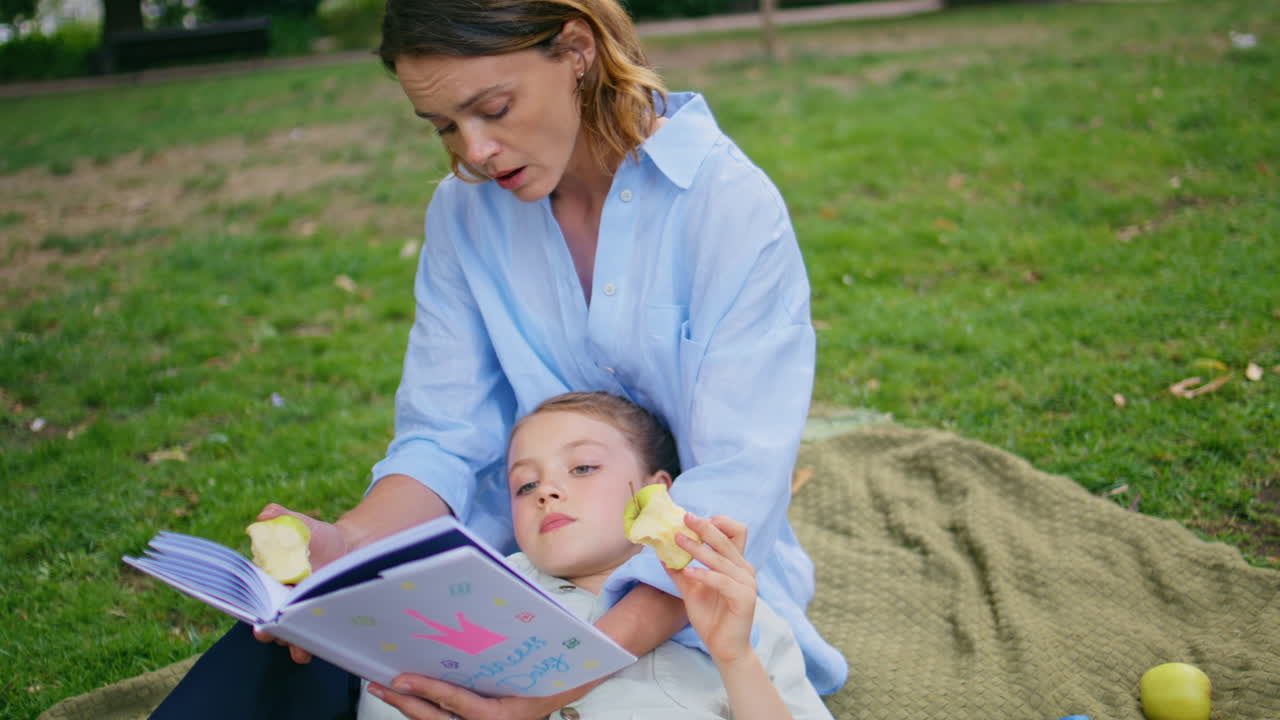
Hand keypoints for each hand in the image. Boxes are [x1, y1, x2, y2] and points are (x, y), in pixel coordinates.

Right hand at [250, 503, 351, 662]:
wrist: (348, 549)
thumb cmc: (317, 537)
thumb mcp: (299, 525)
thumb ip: (281, 518)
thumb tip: (265, 515)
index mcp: (269, 582)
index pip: (255, 600)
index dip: (254, 610)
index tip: (257, 617)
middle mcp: (281, 603)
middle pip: (270, 624)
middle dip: (270, 632)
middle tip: (274, 634)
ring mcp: (300, 615)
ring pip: (291, 637)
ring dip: (293, 645)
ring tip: (299, 650)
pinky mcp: (320, 621)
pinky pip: (315, 639)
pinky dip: (315, 645)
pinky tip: (322, 645)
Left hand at [367, 674, 588, 719]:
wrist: (552, 704)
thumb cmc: (551, 691)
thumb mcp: (555, 681)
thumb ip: (554, 665)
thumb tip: (566, 634)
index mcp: (497, 718)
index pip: (455, 702)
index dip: (427, 690)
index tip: (401, 680)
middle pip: (432, 718)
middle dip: (403, 702)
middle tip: (380, 684)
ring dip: (403, 706)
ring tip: (380, 688)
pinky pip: (436, 719)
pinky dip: (417, 708)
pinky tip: (402, 695)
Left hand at [666, 514, 756, 666]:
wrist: (724, 649)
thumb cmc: (711, 618)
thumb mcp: (691, 590)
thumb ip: (680, 572)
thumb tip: (661, 553)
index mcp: (736, 564)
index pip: (736, 532)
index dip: (718, 522)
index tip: (693, 521)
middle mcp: (745, 570)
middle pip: (727, 538)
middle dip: (704, 527)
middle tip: (685, 518)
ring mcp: (747, 584)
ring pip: (721, 558)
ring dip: (698, 548)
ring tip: (678, 541)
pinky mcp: (744, 598)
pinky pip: (721, 581)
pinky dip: (703, 574)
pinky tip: (687, 572)